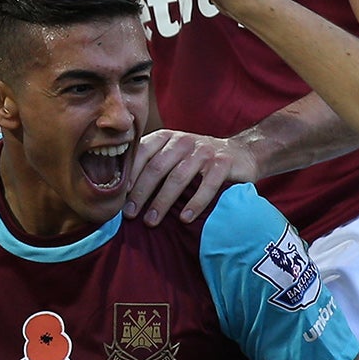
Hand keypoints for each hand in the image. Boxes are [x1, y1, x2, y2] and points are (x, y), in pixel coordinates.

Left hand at [124, 130, 258, 225]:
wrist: (241, 152)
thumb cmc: (198, 160)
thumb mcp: (173, 155)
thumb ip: (151, 164)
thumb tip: (121, 193)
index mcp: (166, 137)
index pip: (141, 154)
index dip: (128, 176)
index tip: (117, 198)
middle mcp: (183, 141)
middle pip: (157, 167)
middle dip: (140, 193)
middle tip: (129, 215)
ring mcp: (204, 151)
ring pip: (178, 177)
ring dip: (162, 201)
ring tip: (151, 221)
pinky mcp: (223, 163)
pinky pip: (207, 185)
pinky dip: (195, 203)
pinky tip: (184, 218)